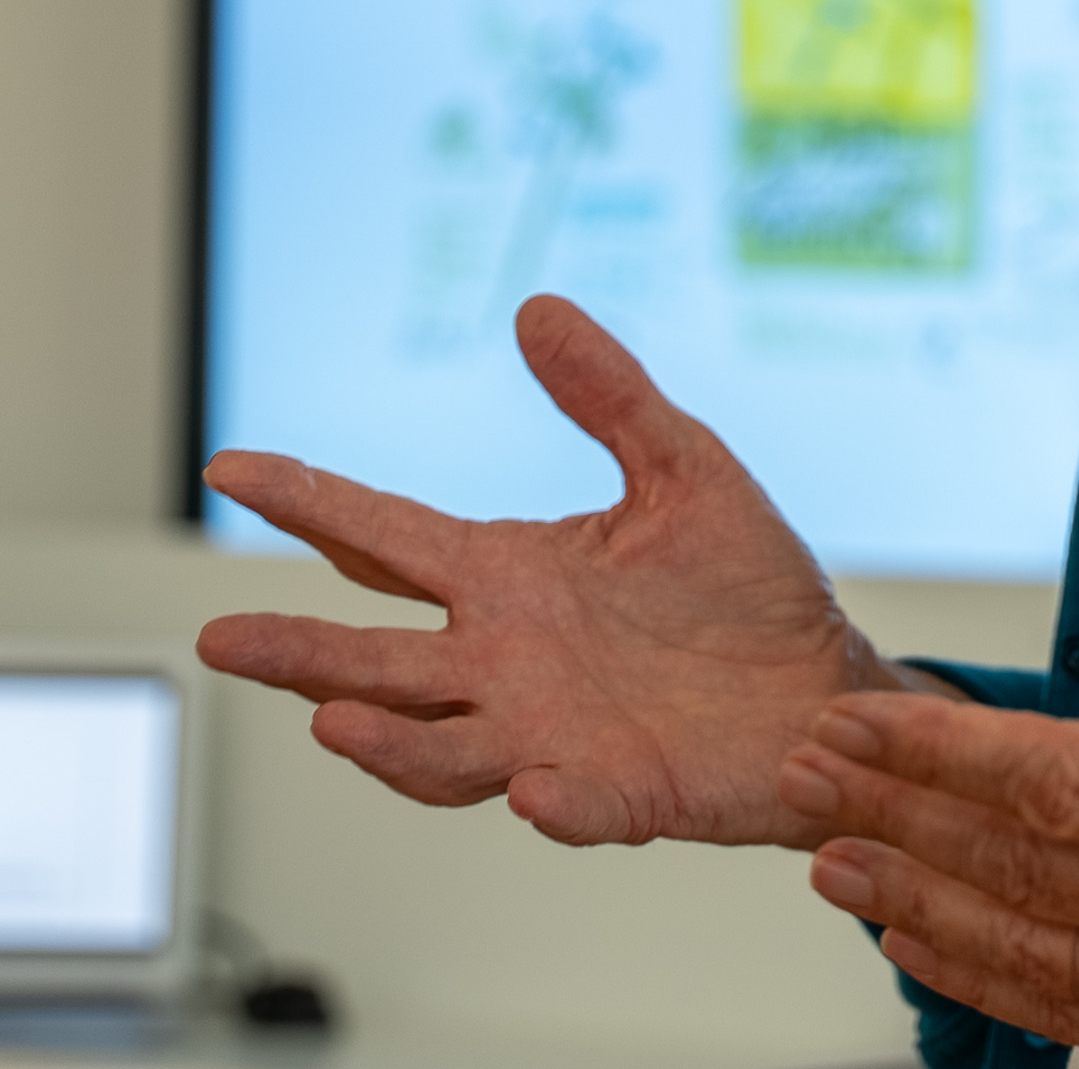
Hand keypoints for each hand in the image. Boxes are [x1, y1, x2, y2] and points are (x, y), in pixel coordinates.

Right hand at [197, 294, 917, 848]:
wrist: (823, 681)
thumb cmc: (746, 586)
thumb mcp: (683, 467)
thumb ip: (609, 394)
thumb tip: (535, 308)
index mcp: (514, 577)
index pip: (389, 538)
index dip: (311, 504)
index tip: (232, 466)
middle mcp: (509, 661)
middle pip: (379, 660)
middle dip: (299, 651)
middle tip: (220, 636)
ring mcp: (553, 733)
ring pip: (442, 747)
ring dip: (389, 742)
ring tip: (330, 718)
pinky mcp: (621, 790)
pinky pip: (574, 805)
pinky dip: (552, 805)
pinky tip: (533, 787)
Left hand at [777, 523, 1078, 1068]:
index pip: (1074, 789)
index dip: (953, 756)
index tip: (865, 718)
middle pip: (1029, 879)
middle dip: (903, 824)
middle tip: (803, 779)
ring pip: (1046, 970)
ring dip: (929, 917)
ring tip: (838, 871)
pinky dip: (1006, 992)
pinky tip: (951, 960)